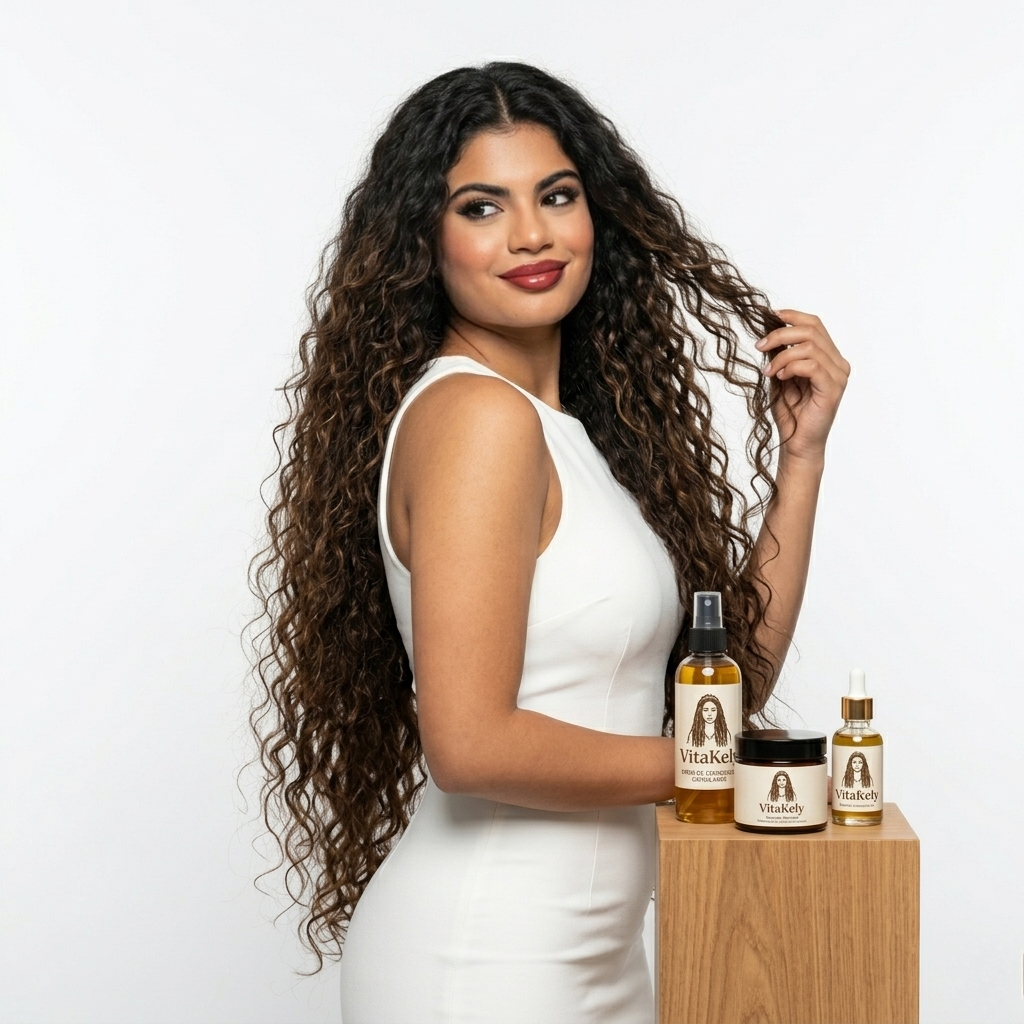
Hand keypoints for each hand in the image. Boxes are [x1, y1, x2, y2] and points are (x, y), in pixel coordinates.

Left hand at [756, 309, 849, 465]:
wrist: (796, 444)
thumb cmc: (791, 414)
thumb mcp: (781, 377)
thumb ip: (780, 356)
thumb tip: (770, 334)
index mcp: (829, 358)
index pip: (815, 324)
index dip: (793, 316)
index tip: (769, 316)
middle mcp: (838, 363)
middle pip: (812, 330)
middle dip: (781, 334)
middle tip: (760, 346)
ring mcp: (838, 376)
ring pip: (810, 346)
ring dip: (782, 355)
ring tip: (768, 372)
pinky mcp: (833, 389)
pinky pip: (812, 365)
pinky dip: (791, 367)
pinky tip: (780, 378)